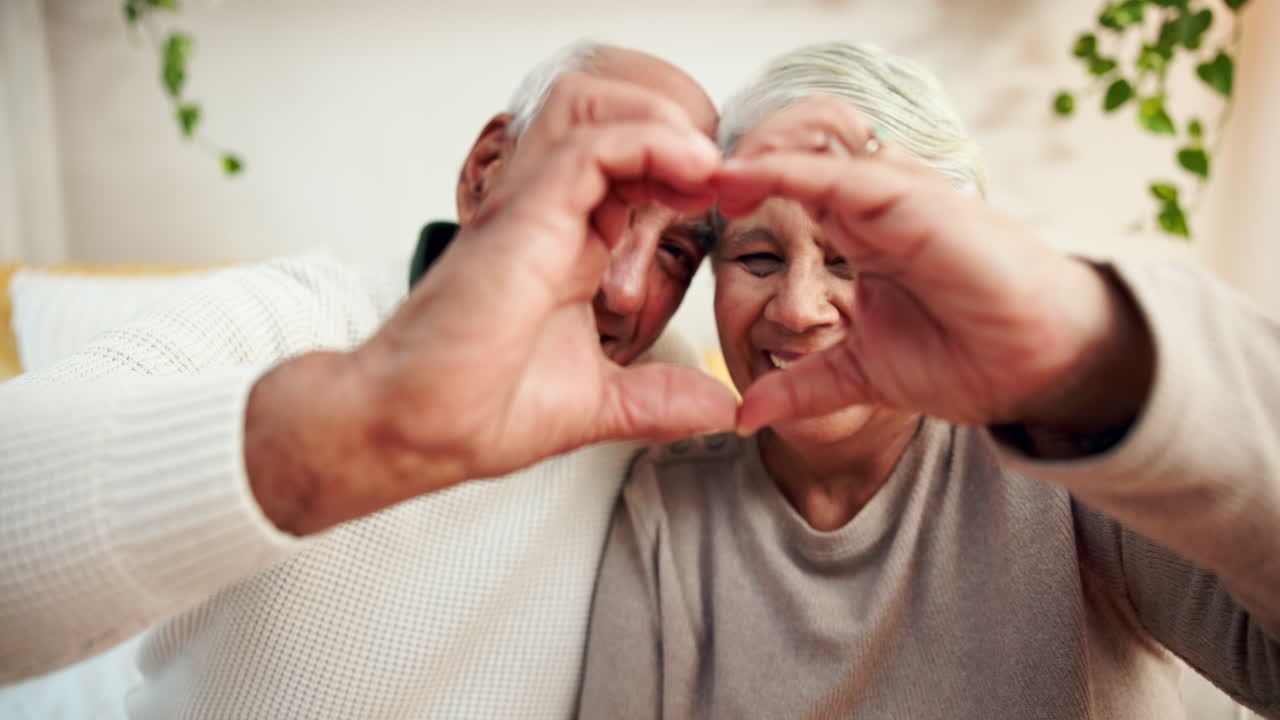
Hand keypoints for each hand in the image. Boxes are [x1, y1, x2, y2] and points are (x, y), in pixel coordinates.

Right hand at [248, 74, 735, 534]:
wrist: (418, 429)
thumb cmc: (478, 412)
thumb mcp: (600, 405)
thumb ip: (660, 399)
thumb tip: (722, 410)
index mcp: (570, 253)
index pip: (631, 177)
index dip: (684, 175)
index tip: (729, 206)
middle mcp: (550, 219)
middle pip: (612, 124)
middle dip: (677, 134)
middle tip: (724, 180)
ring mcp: (533, 211)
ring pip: (597, 114)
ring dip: (663, 124)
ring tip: (708, 167)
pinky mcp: (524, 215)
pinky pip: (592, 146)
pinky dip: (648, 142)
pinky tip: (690, 169)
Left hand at [715, 95, 1151, 435]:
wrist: (1039, 368)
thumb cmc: (966, 358)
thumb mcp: (859, 376)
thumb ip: (802, 387)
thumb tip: (741, 414)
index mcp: (863, 238)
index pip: (790, 204)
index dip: (739, 202)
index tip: (682, 210)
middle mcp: (877, 211)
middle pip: (794, 171)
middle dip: (734, 173)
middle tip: (670, 178)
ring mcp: (899, 201)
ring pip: (814, 163)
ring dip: (755, 165)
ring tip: (698, 172)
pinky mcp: (919, 204)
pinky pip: (847, 179)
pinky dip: (796, 175)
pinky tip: (749, 176)